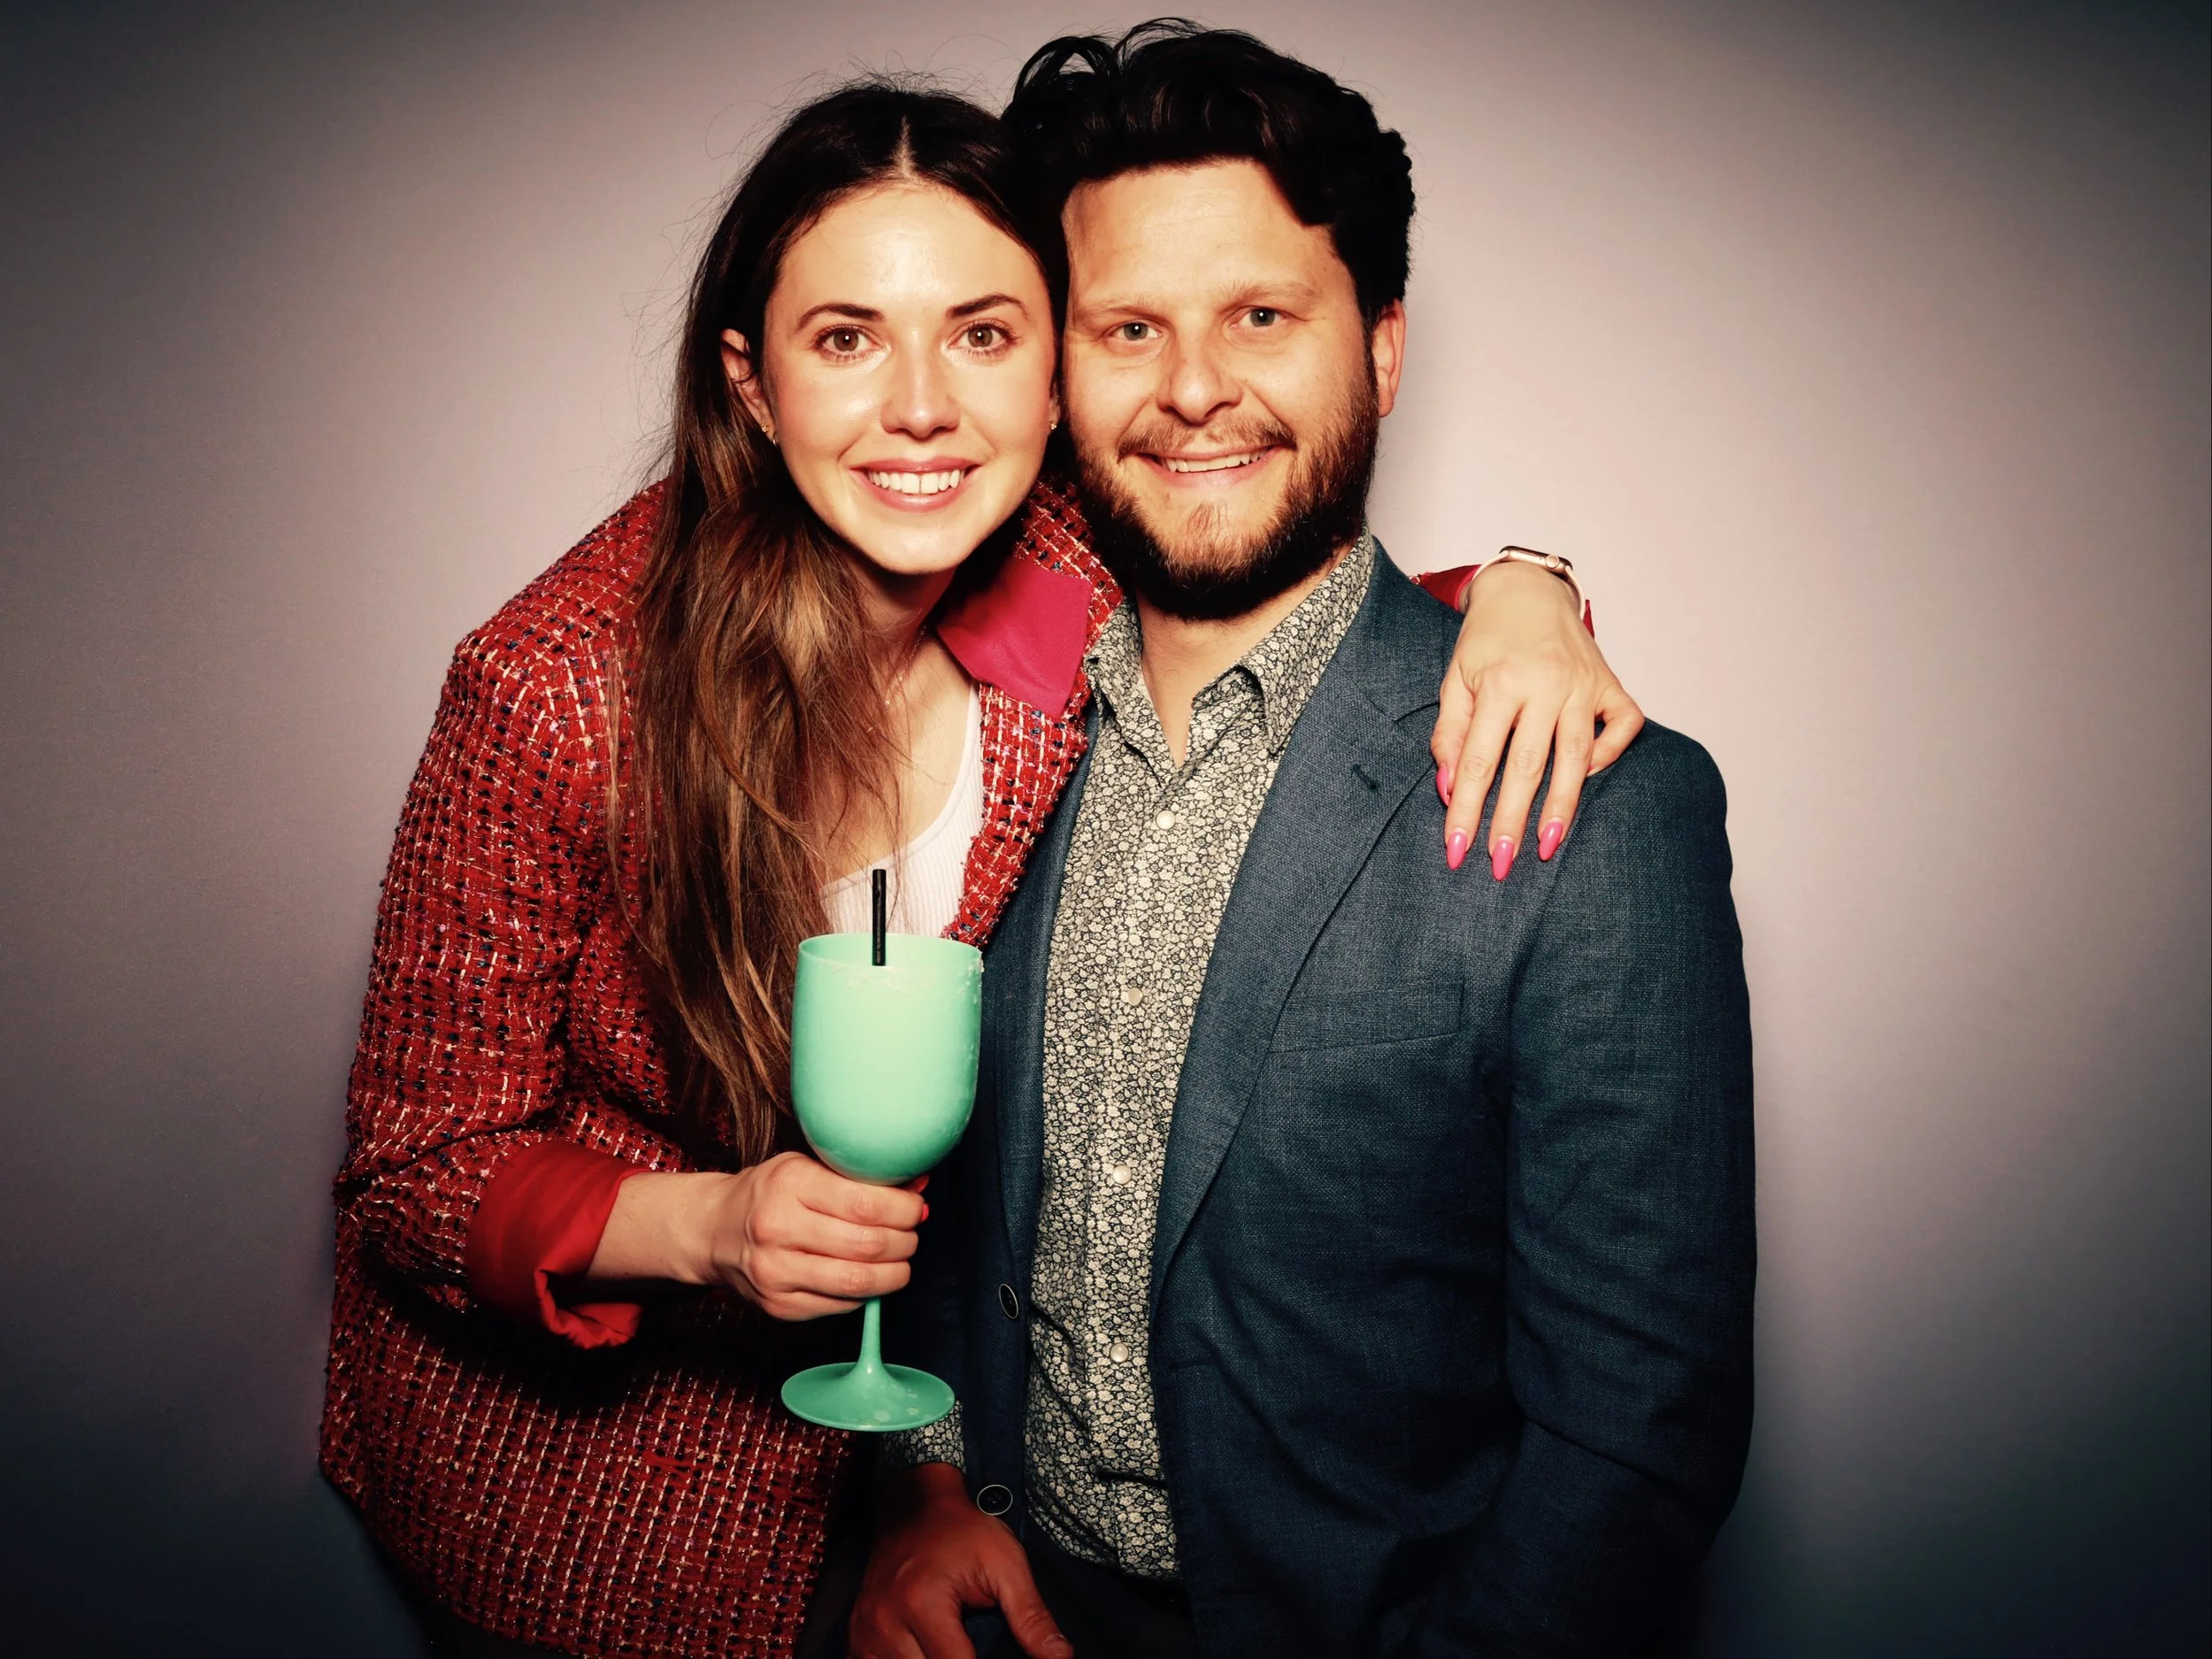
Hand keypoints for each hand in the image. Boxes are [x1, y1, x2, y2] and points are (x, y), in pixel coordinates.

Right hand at [586, 1153, 924, 1319]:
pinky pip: (841, 1306)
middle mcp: (778, 1228)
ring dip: (894, 1274)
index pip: (866, 1204)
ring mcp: (776, 1272)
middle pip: (867, 1245)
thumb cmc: (770, 1192)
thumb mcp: (807, 1165)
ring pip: (858, 1283)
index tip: (915, 1208)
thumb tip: (919, 1185)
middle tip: (911, 1234)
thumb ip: (859, 1175)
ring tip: (900, 1260)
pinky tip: (867, 1277)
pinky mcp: (778, 1306)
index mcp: (790, 1183)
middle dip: (905, 1242)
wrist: (715, 1230)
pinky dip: (866, 1294)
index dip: (904, 1210)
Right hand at [850, 1464, 1071, 1658]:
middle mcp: (884, 1622)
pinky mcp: (857, 1635)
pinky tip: (926, 1651)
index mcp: (922, 1603)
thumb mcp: (1006, 1564)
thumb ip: (1031, 1616)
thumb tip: (1062, 1658)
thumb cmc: (963, 1530)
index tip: (998, 1652)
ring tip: (954, 1643)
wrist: (914, 1503)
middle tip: (975, 1642)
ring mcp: (865, 1631)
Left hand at [1432, 561, 1644, 877]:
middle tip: (1499, 865)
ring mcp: (1583, 683)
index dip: (1465, 809)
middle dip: (1511, 821)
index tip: (1456, 850)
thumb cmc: (1487, 640)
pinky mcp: (1611, 683)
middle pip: (1527, 766)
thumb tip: (1448, 787)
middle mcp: (1545, 683)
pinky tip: (1587, 778)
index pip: (1478, 760)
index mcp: (1499, 681)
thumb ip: (1449, 732)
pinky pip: (1623, 725)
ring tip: (1545, 847)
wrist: (1527, 590)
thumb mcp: (1454, 678)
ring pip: (1575, 756)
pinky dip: (1609, 753)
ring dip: (1561, 806)